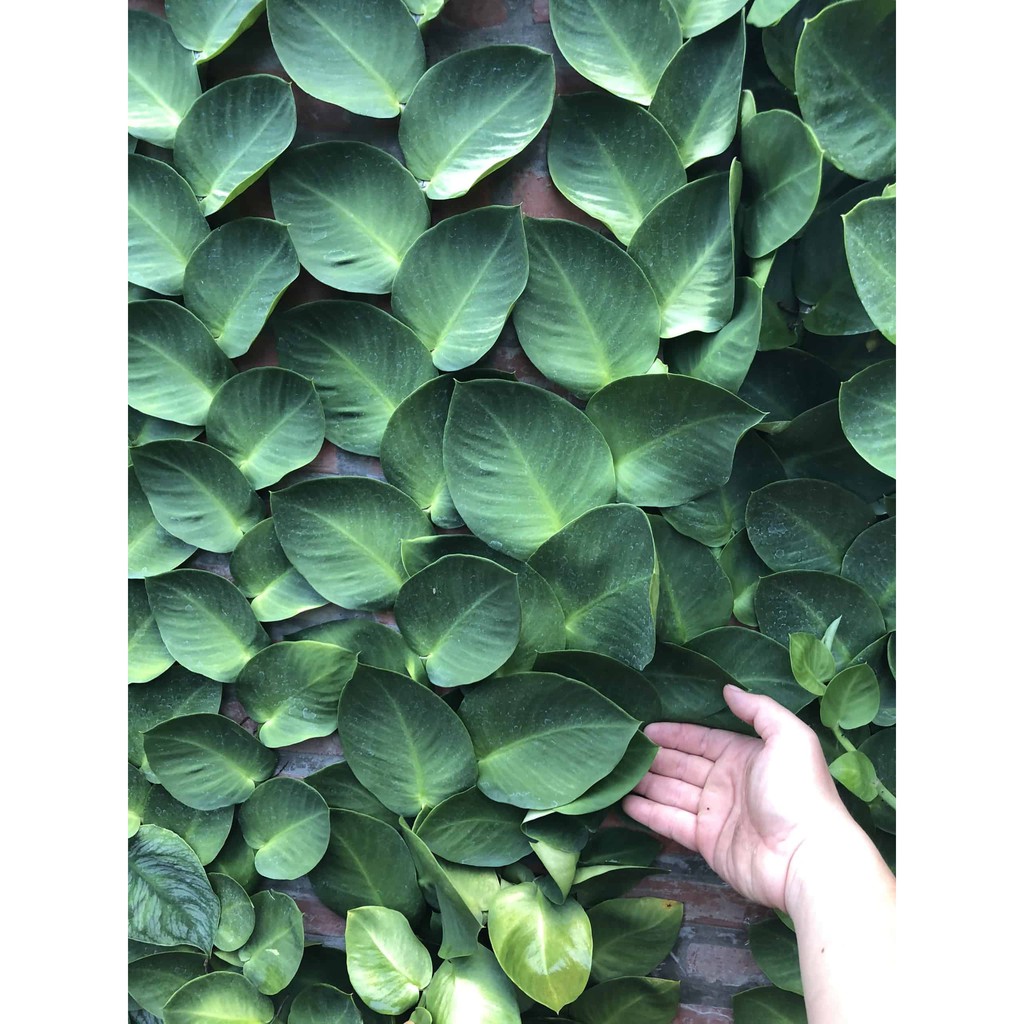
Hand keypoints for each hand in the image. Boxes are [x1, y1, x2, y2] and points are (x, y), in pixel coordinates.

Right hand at [622, 684, 852, 912]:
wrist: (806, 858)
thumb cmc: (797, 792)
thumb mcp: (789, 738)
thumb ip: (758, 710)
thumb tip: (727, 689)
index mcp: (745, 755)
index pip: (701, 739)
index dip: (674, 733)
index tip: (644, 727)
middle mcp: (727, 782)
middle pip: (682, 764)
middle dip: (654, 756)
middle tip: (622, 749)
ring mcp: (716, 814)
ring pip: (672, 792)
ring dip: (645, 783)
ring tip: (616, 773)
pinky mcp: (707, 843)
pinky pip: (671, 822)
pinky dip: (648, 814)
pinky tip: (624, 803)